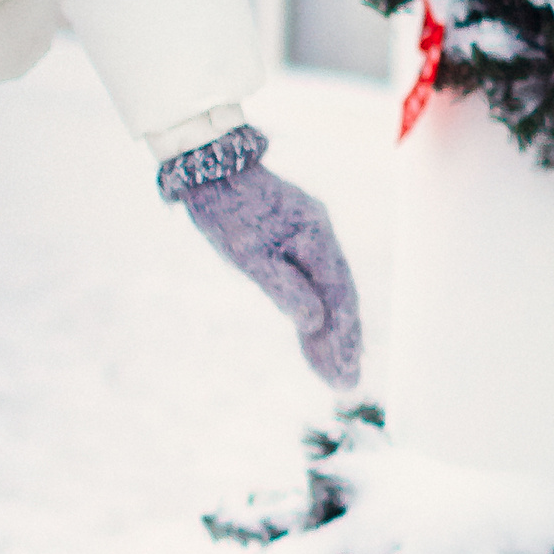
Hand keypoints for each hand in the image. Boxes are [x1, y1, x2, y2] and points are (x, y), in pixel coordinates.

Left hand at [162, 129, 362, 389]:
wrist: (208, 168)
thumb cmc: (223, 209)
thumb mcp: (247, 252)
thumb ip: (282, 287)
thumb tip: (314, 322)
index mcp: (316, 237)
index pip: (338, 297)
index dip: (342, 338)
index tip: (342, 375)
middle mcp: (321, 237)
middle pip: (340, 297)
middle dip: (343, 343)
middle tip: (345, 386)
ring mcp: (310, 238)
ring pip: (330, 292)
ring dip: (333, 333)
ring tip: (336, 373)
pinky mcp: (295, 242)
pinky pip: (314, 282)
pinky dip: (318, 312)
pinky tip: (317, 336)